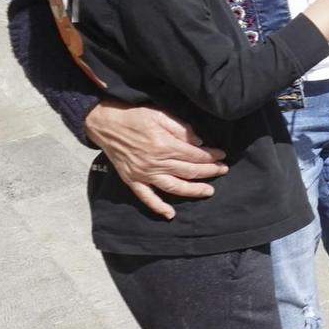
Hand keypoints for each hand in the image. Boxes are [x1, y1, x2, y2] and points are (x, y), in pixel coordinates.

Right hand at [83, 100, 226, 218]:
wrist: (105, 124)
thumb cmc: (134, 117)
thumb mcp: (160, 114)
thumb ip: (181, 128)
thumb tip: (199, 141)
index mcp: (164, 145)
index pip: (195, 155)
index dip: (211, 156)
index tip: (222, 155)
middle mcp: (155, 162)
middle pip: (189, 171)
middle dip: (209, 172)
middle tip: (223, 170)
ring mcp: (143, 174)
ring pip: (173, 187)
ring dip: (193, 191)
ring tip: (209, 191)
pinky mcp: (132, 180)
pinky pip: (146, 197)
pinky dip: (158, 207)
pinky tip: (170, 214)